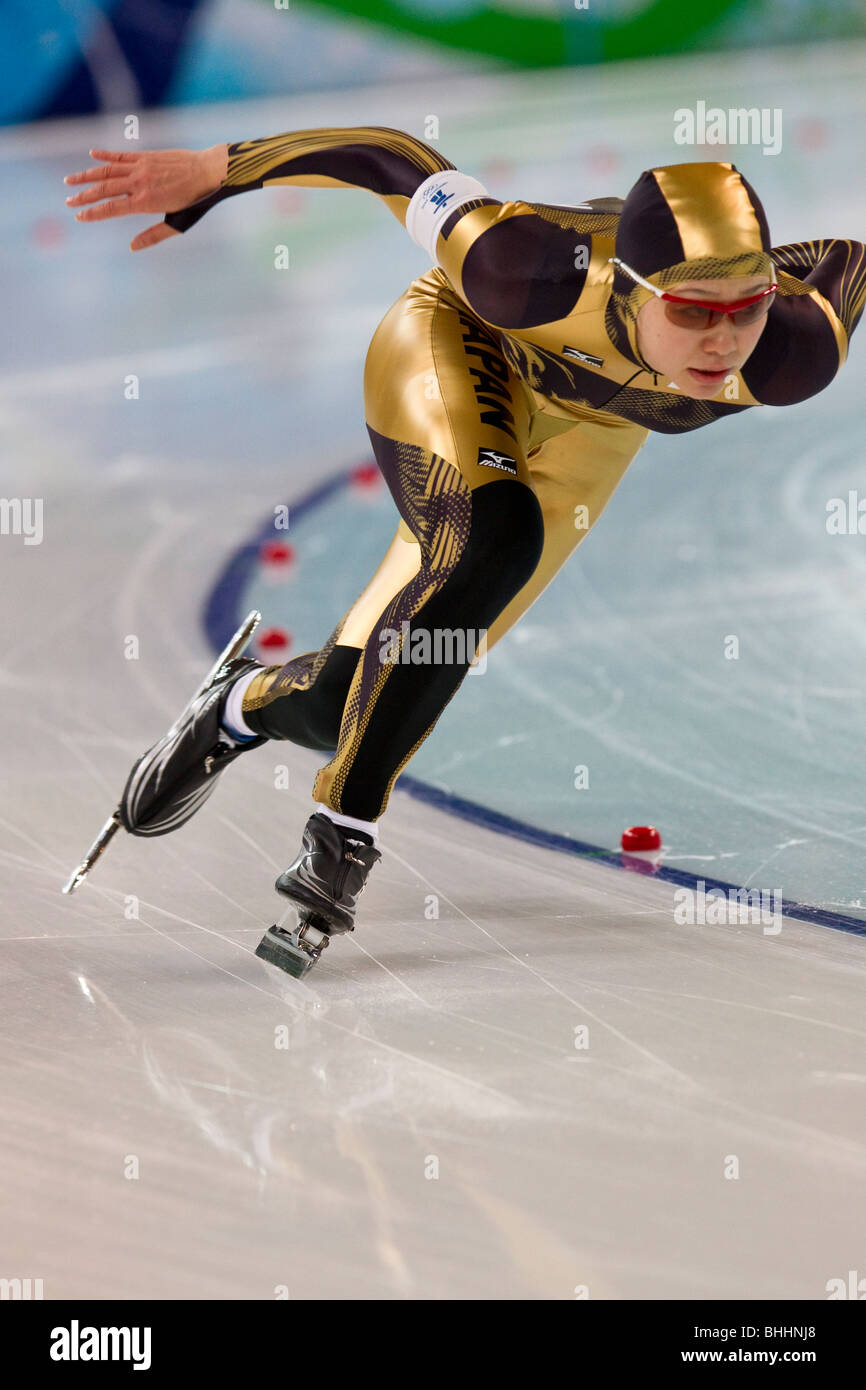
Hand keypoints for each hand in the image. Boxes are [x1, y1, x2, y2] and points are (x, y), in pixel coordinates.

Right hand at [63, 144, 228, 250]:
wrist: (208, 171)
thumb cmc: (195, 201)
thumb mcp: (177, 224)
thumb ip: (154, 235)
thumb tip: (132, 247)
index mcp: (144, 202)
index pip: (111, 208)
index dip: (92, 213)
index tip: (79, 216)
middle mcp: (138, 183)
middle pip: (103, 189)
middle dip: (84, 196)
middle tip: (68, 202)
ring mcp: (140, 167)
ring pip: (107, 170)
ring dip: (86, 176)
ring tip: (70, 180)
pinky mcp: (145, 156)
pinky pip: (120, 155)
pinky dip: (105, 155)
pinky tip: (92, 155)